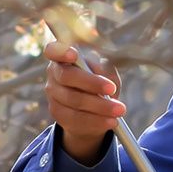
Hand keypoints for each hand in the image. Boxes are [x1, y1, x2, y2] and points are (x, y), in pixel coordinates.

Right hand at [43, 41, 124, 164]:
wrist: (93, 108)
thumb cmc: (100, 79)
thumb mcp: (106, 69)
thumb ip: (104, 66)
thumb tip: (102, 68)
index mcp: (63, 56)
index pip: (53, 50)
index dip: (61, 51)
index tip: (74, 55)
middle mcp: (54, 74)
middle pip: (67, 76)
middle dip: (91, 83)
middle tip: (112, 89)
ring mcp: (53, 94)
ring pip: (73, 100)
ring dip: (99, 106)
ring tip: (119, 110)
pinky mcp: (57, 113)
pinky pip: (76, 119)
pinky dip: (96, 120)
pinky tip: (110, 121)